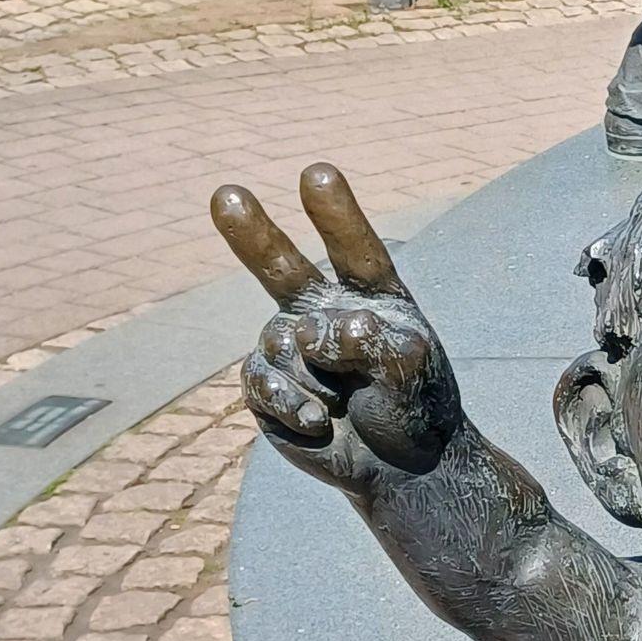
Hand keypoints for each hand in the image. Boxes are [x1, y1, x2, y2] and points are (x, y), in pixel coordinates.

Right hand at [212, 165, 462, 492]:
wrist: (404, 467)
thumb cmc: (416, 407)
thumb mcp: (412, 368)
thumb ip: (370, 340)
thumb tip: (309, 332)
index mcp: (369, 298)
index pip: (354, 252)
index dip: (335, 216)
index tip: (317, 174)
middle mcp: (324, 313)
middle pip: (282, 269)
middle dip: (252, 234)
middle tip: (225, 195)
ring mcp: (291, 349)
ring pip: (283, 344)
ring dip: (315, 378)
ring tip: (342, 404)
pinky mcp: (268, 387)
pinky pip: (262, 382)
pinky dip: (292, 403)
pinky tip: (320, 421)